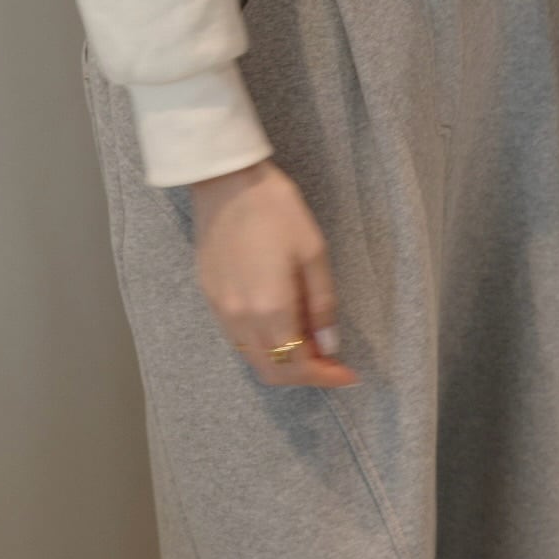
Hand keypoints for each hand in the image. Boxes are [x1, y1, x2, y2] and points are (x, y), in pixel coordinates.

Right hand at [190, 159, 360, 387]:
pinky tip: (280, 323)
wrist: (227, 181)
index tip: (349, 374)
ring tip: (309, 341)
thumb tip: (329, 346)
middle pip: (272, 371)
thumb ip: (322, 304)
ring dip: (282, 361)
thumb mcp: (313, 252)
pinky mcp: (210, 295)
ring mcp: (221, 309)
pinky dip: (262, 344)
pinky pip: (237, 337)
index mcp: (270, 308)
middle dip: (304, 375)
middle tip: (331, 361)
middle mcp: (240, 318)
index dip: (326, 376)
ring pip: (252, 357)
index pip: (298, 365)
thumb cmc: (276, 210)